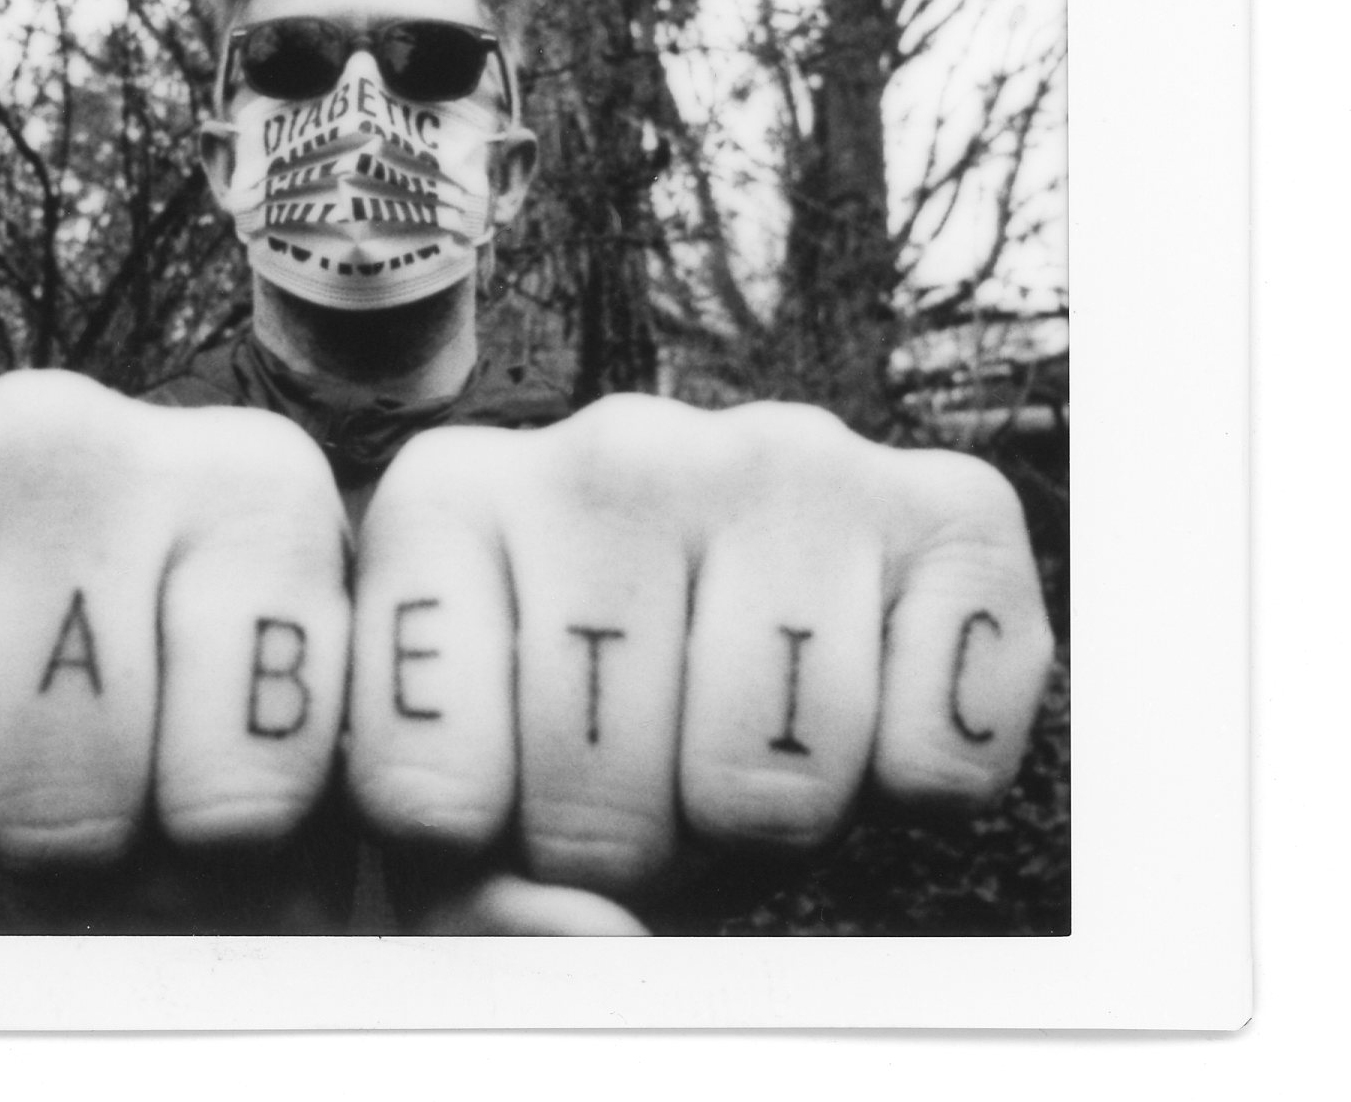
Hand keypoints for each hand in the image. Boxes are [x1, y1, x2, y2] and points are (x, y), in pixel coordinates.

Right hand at [0, 370, 351, 880]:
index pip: (239, 793)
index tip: (191, 818)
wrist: (14, 539)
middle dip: (52, 843)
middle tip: (51, 798)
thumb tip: (305, 867)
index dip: (202, 860)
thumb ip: (296, 796)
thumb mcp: (269, 711)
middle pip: (61, 788)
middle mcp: (72, 435)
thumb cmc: (156, 653)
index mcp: (250, 490)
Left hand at [346, 395, 1054, 932]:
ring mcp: (784, 460)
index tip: (497, 809)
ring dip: (764, 824)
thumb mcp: (467, 792)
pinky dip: (909, 791)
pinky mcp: (949, 506)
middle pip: (594, 785)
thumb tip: (584, 929)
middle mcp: (612, 449)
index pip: (427, 781)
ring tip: (740, 754)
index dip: (476, 852)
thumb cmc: (578, 709)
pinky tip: (860, 722)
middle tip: (642, 790)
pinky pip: (937, 753)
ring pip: (767, 778)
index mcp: (448, 499)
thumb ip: (464, 889)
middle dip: (624, 847)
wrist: (749, 613)